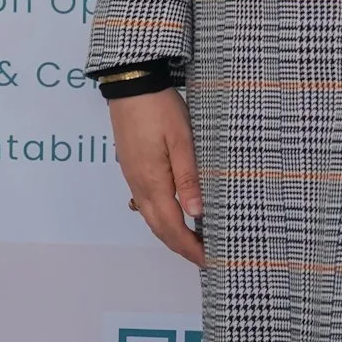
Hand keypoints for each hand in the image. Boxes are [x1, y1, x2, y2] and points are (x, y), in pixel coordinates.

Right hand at [110, 89, 204, 267]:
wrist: (130, 82)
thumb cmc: (160, 108)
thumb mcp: (182, 139)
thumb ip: (188, 177)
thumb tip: (196, 214)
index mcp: (153, 182)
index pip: (172, 227)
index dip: (190, 248)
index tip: (210, 259)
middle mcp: (139, 185)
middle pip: (159, 227)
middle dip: (181, 246)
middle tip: (205, 255)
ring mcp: (132, 176)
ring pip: (150, 216)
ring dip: (170, 233)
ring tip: (193, 239)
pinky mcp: (131, 166)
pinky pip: (144, 203)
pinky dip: (160, 217)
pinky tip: (172, 212)